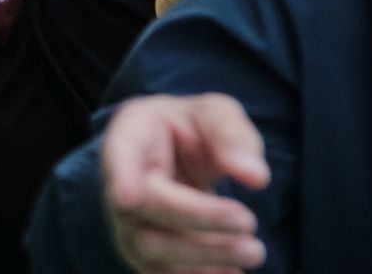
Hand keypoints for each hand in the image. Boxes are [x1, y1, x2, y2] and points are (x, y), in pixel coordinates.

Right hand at [102, 94, 269, 272]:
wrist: (176, 157)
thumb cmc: (192, 129)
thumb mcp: (215, 113)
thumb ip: (232, 136)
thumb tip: (255, 177)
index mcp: (130, 135)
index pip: (118, 156)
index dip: (120, 178)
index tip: (128, 199)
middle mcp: (116, 182)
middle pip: (141, 210)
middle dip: (198, 218)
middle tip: (250, 221)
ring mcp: (126, 223)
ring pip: (151, 251)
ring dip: (205, 256)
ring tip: (254, 251)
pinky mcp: (142, 254)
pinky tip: (233, 271)